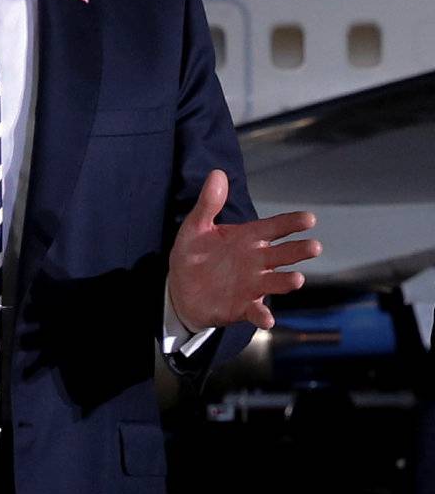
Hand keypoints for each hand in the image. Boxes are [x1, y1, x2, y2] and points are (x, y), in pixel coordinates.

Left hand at [169, 171, 320, 330]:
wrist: (179, 290)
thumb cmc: (193, 255)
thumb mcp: (195, 228)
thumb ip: (208, 204)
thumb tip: (217, 173)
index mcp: (248, 238)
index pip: (274, 227)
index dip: (291, 223)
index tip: (309, 219)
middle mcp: (256, 261)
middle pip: (282, 254)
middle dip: (298, 251)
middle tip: (314, 247)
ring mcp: (252, 284)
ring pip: (275, 281)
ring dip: (286, 281)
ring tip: (297, 280)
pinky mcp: (242, 306)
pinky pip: (255, 311)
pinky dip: (262, 315)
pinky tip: (268, 320)